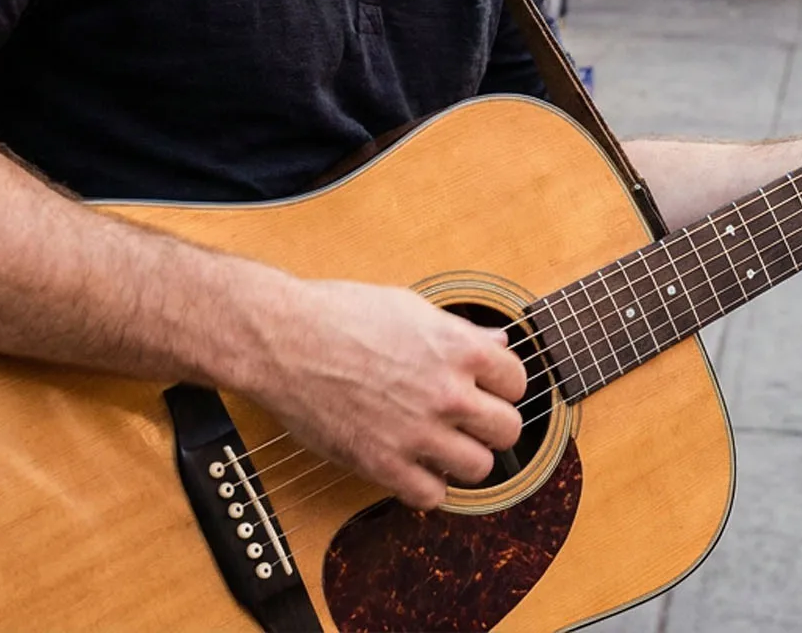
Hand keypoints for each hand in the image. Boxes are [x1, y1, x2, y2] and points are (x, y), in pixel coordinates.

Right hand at [237, 276, 525, 509]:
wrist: (284, 340)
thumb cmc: (340, 313)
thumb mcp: (408, 306)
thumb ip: (458, 331)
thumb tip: (498, 345)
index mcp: (456, 347)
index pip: (517, 380)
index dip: (504, 385)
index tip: (489, 388)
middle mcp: (445, 392)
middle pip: (508, 430)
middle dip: (494, 426)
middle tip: (473, 422)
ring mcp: (416, 432)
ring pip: (479, 468)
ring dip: (465, 459)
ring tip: (444, 445)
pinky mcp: (383, 464)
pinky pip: (431, 496)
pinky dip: (427, 486)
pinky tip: (413, 465)